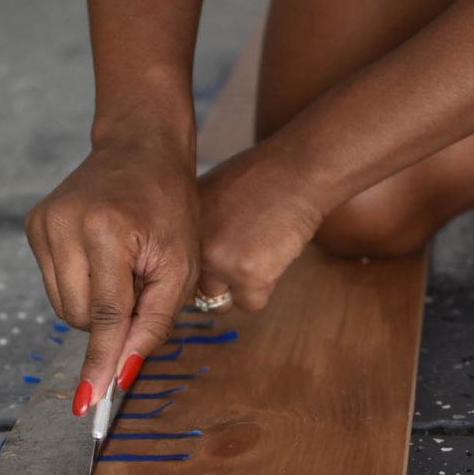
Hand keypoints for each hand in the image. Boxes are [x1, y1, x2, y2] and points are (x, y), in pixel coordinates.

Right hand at [25, 135, 199, 413]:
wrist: (141, 149)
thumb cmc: (170, 206)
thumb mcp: (181, 264)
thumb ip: (154, 321)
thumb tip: (122, 373)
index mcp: (108, 229)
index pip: (104, 313)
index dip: (102, 358)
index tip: (90, 402)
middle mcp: (65, 224)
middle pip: (78, 315)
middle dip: (110, 321)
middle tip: (140, 286)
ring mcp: (43, 223)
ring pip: (61, 305)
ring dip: (94, 305)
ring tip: (122, 269)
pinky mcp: (33, 225)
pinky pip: (53, 284)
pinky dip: (80, 286)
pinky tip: (102, 259)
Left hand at [198, 140, 321, 311]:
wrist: (297, 171)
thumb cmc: (262, 178)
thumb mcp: (212, 195)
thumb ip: (199, 230)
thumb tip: (191, 263)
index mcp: (181, 226)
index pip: (176, 270)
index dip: (197, 271)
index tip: (215, 263)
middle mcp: (193, 246)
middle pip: (195, 290)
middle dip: (216, 282)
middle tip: (242, 256)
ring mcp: (219, 262)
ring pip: (220, 302)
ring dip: (239, 287)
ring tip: (259, 251)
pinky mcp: (249, 277)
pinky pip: (251, 304)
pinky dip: (264, 287)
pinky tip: (273, 255)